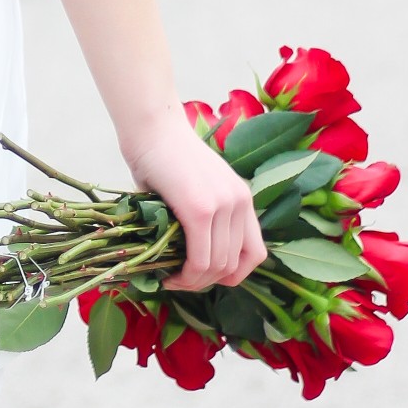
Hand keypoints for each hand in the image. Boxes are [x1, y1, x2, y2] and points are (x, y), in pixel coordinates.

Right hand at [123, 107, 264, 291]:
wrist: (151, 126)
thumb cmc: (163, 155)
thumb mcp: (196, 189)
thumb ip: (202, 218)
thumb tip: (189, 259)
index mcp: (243, 199)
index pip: (255, 254)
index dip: (232, 274)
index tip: (204, 275)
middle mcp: (240, 203)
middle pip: (234, 266)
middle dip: (205, 282)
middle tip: (178, 280)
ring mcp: (223, 206)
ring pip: (217, 267)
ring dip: (193, 282)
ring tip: (171, 278)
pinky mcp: (200, 210)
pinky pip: (200, 259)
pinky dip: (185, 275)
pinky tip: (168, 274)